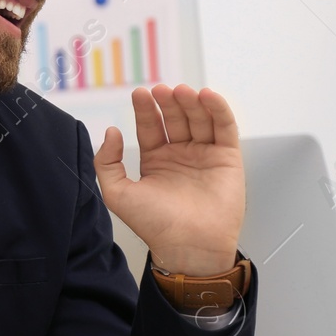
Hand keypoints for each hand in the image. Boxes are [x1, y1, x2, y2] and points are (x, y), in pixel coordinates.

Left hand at [95, 84, 244, 275]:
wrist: (188, 245)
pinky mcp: (228, 158)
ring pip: (199, 119)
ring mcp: (205, 155)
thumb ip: (107, 161)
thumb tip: (111, 131)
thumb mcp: (117, 192)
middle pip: (175, 118)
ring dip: (192, 102)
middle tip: (162, 90)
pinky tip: (207, 96)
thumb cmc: (154, 224)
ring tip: (182, 91)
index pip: (150, 126)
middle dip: (169, 102)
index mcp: (156, 161)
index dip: (145, 110)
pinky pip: (225, 128)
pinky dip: (218, 110)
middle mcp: (181, 155)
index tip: (140, 93)